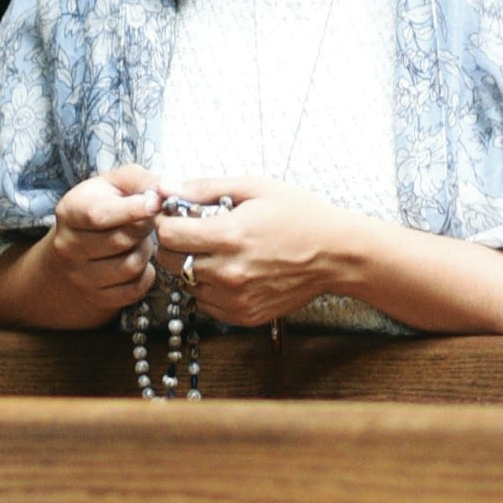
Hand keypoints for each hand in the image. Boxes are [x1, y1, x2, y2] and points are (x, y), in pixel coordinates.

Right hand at [35, 164, 167, 315]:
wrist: (81, 242)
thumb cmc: (105, 205)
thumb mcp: (118, 183)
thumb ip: (141, 181)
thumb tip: (163, 192)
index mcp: (70, 211)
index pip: (98, 215)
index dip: (132, 210)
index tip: (155, 204)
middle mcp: (67, 245)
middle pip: (120, 241)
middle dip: (144, 229)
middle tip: (147, 221)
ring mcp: (78, 274)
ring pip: (130, 267)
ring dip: (145, 252)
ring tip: (139, 241)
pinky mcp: (95, 296)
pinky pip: (134, 290)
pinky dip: (146, 276)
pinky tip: (139, 261)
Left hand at [156, 179, 364, 328]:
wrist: (336, 254)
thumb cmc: (301, 215)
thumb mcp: (255, 188)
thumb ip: (206, 188)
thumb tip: (167, 187)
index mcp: (229, 235)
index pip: (169, 234)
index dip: (166, 221)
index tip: (175, 215)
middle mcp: (229, 272)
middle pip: (171, 262)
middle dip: (174, 244)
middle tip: (191, 232)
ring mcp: (236, 298)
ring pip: (186, 285)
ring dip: (191, 268)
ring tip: (215, 251)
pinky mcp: (244, 315)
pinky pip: (206, 304)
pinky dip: (208, 288)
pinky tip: (228, 270)